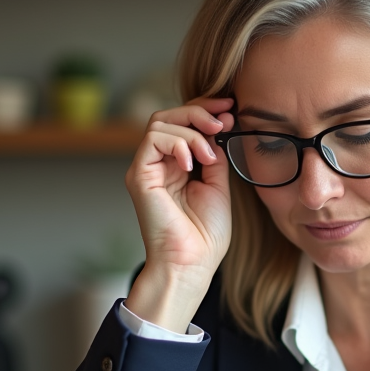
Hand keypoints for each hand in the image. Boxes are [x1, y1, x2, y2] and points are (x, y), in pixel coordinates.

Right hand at [124, 97, 233, 332]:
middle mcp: (158, 164)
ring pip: (160, 122)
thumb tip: (220, 124)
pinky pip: (153, 139)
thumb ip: (215, 154)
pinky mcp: (139, 175)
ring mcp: (146, 168)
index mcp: (176, 166)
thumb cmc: (205, 235)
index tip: (230, 107)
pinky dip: (178, 143)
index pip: (184, 124)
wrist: (191, 263)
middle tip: (223, 121)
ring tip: (209, 155)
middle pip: (169, 116)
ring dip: (192, 131)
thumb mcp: (218, 185)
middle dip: (199, 112)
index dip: (206, 110)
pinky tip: (193, 163)